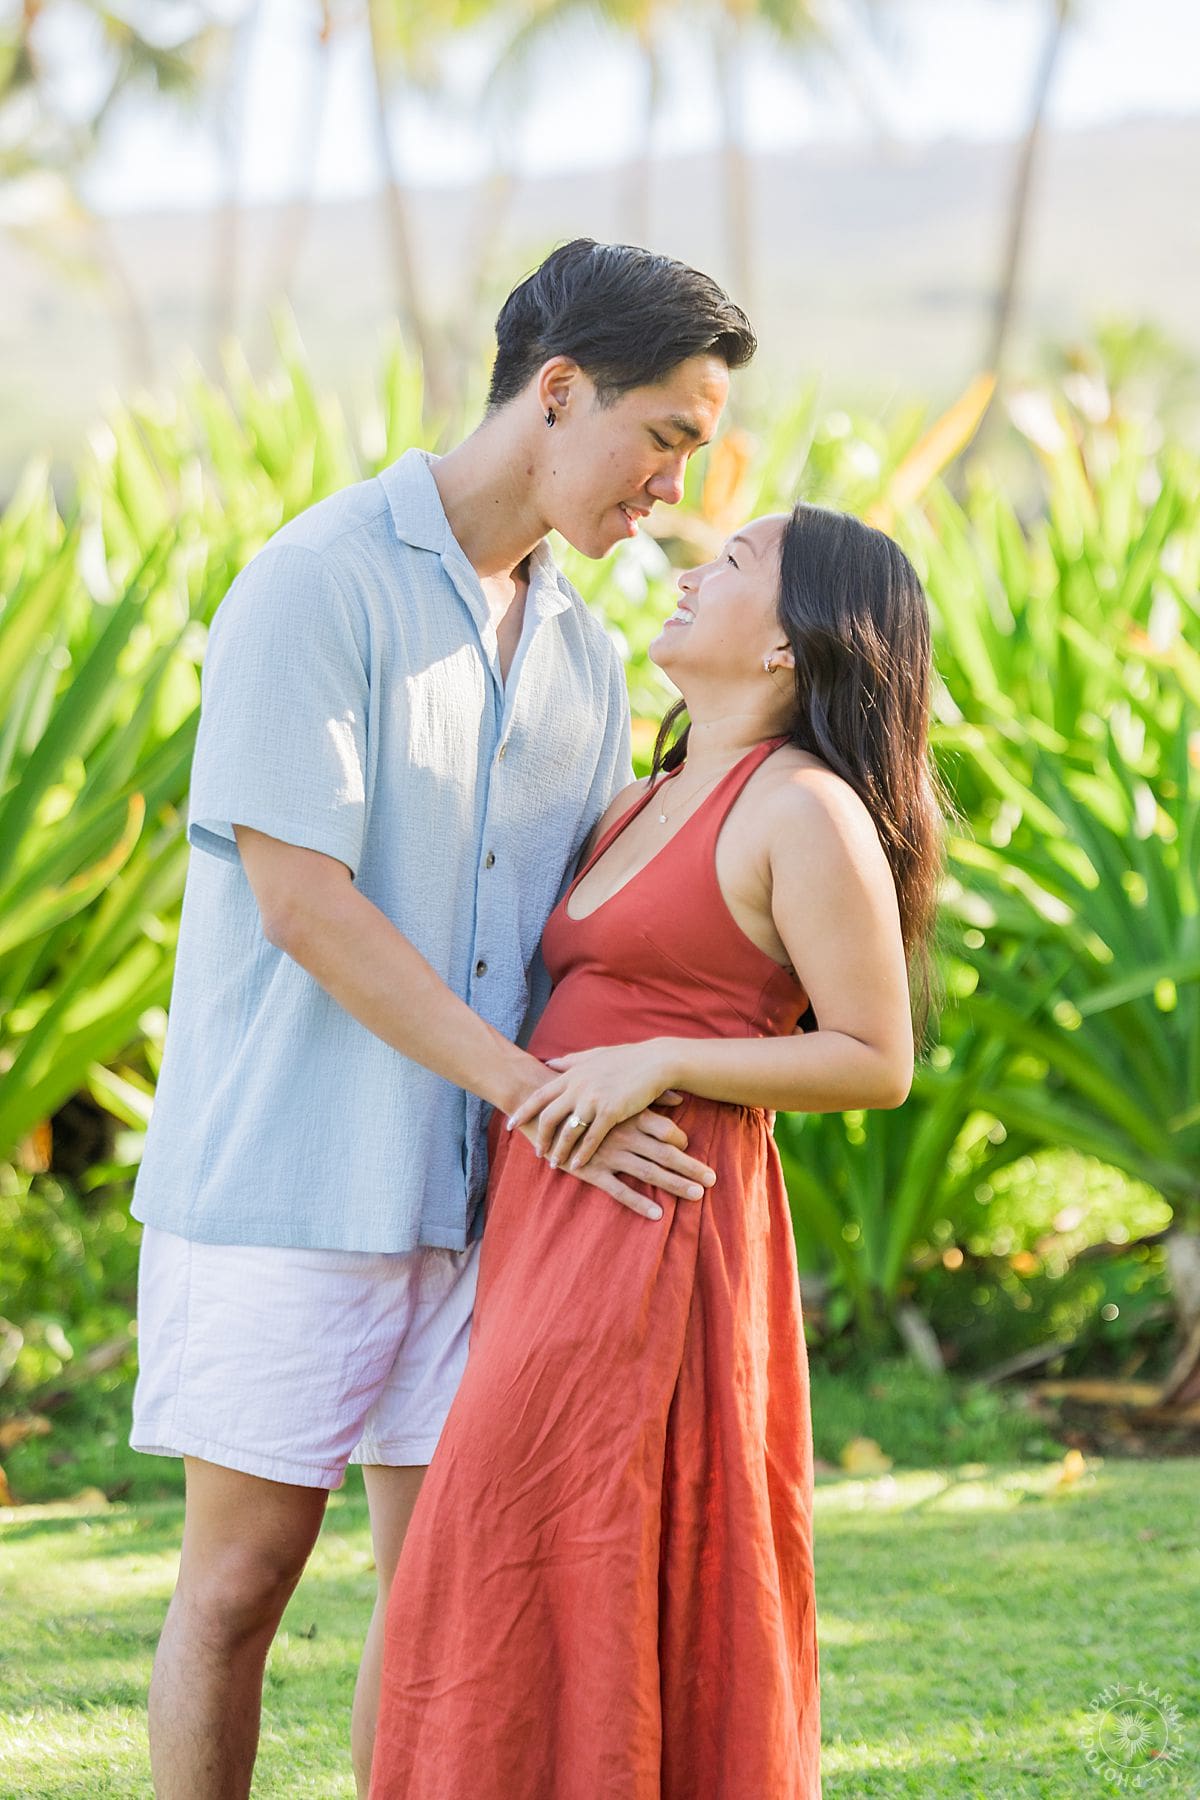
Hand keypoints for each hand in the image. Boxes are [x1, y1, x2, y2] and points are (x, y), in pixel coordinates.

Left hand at [507, 1041, 681, 1171]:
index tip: (510, 1125)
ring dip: (559, 1151)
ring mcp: (593, 1100)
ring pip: (567, 1132)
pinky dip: (582, 1154)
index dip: (523, 1111)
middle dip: (541, 1138)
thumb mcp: (594, 1056)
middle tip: (537, 1152)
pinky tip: (577, 1165)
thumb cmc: (627, 1059)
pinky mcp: (611, 1112)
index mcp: (572, 1075)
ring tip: (555, 1164)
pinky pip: (591, 1139)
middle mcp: (578, 1087)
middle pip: (549, 1117)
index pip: (540, 1095)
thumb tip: (550, 1062)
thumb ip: (571, 1062)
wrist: (655, 1062)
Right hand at [522, 1109, 714, 1221]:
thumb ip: (650, 1098)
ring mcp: (609, 1154)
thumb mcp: (614, 1094)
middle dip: (691, 1168)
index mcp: (631, 1115)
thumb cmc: (583, 1101)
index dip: (683, 1142)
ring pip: (649, 1173)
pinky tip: (658, 1215)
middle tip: (713, 1180)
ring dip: (674, 1185)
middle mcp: (625, 1135)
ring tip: (696, 1195)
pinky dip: (639, 1203)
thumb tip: (681, 1095)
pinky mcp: (592, 1171)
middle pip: (666, 1154)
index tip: (693, 1152)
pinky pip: (620, 1190)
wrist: (541, 1108)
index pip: (667, 1130)